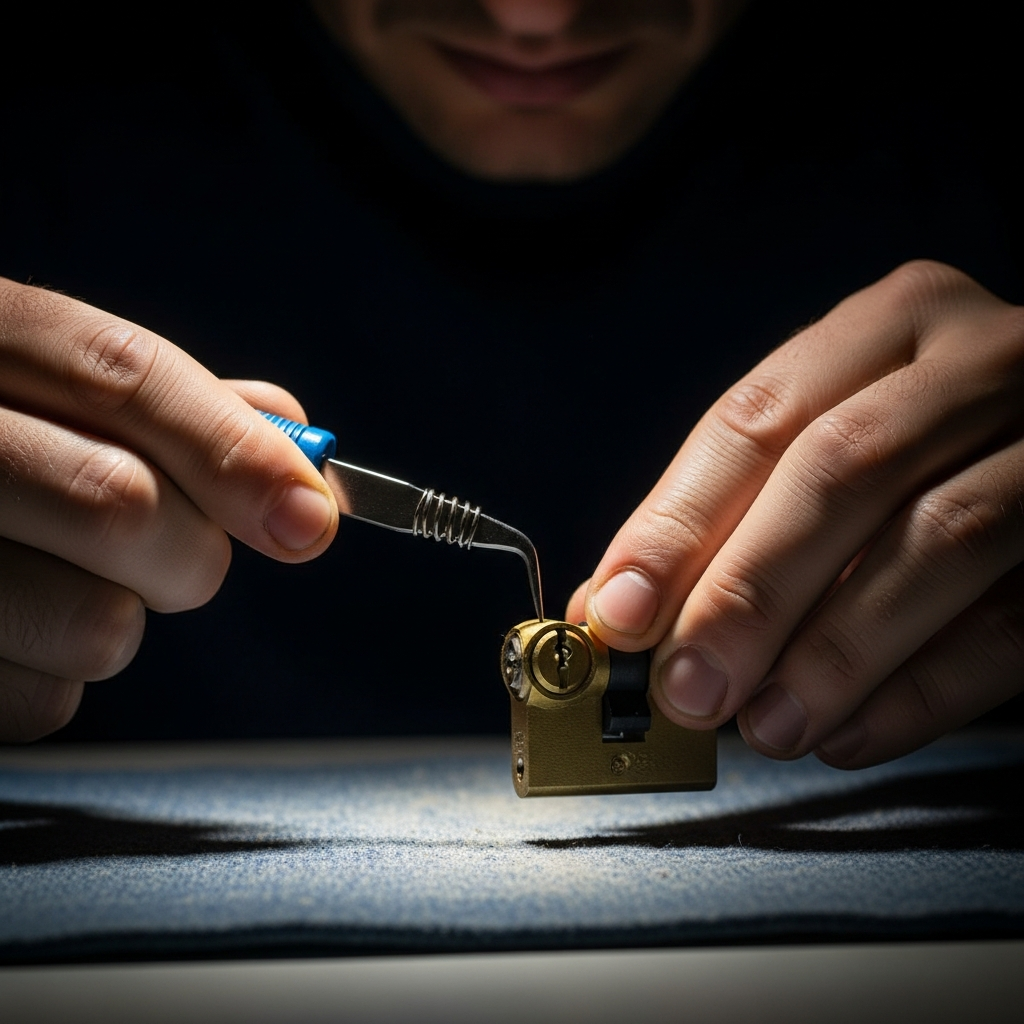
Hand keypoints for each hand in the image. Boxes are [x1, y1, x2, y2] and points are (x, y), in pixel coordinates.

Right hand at [0, 279, 338, 740]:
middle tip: (178, 553)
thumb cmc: (11, 445)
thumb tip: (310, 471)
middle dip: (191, 551)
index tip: (310, 520)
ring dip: (123, 618)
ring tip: (66, 580)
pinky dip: (58, 673)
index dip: (235, 452)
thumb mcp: (72, 391)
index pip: (123, 377)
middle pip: (121, 504)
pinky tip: (17, 626)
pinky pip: (46, 699)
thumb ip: (192, 413)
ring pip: (99, 625)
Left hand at [568, 261, 1023, 767]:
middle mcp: (979, 360)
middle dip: (750, 591)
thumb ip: (734, 515)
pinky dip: (922, 690)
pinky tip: (849, 735)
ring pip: (941, 539)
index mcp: (889, 325)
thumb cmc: (930, 454)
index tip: (616, 613)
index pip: (756, 419)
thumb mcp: (835, 445)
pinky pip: (1015, 620)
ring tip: (766, 726)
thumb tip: (614, 606)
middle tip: (687, 686)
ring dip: (834, 652)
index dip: (676, 523)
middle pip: (843, 469)